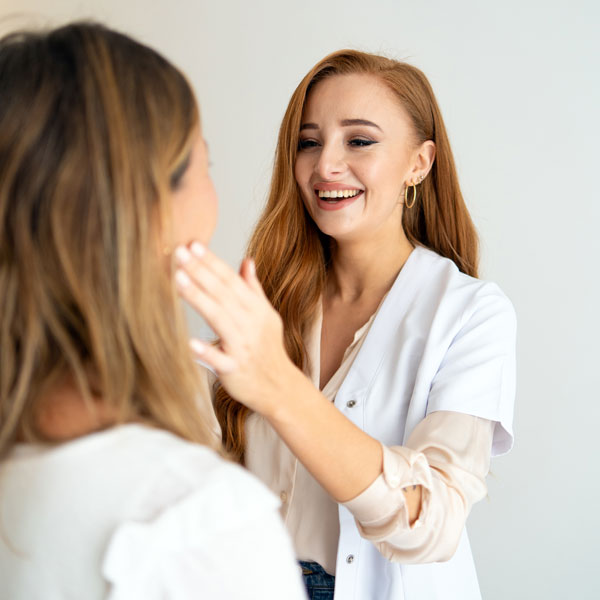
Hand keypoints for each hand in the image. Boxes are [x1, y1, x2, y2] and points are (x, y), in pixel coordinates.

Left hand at [174, 242, 294, 414]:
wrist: (280, 387)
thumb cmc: (268, 349)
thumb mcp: (266, 316)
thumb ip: (253, 289)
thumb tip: (247, 261)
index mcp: (256, 309)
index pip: (231, 280)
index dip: (212, 262)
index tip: (193, 244)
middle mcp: (250, 324)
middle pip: (223, 293)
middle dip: (200, 271)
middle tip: (179, 252)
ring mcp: (243, 346)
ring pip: (219, 318)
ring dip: (199, 298)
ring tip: (178, 279)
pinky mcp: (234, 369)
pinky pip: (219, 359)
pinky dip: (205, 351)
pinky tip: (189, 342)